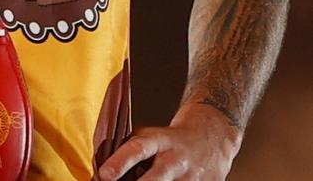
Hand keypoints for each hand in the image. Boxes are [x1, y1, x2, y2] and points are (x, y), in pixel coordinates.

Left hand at [99, 104, 241, 180]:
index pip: (137, 149)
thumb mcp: (149, 136)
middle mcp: (176, 160)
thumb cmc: (171, 140)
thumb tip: (102, 172)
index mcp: (159, 140)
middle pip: (154, 179)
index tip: (103, 175)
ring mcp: (191, 178)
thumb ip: (128, 150)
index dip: (119, 162)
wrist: (211, 137)